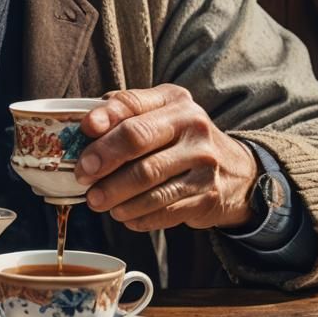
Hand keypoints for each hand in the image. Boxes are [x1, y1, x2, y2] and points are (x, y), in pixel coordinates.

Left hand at [73, 86, 257, 231]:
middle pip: (138, 141)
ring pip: (148, 181)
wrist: (235, 171)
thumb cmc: (180, 139)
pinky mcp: (206, 196)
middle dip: (104, 160)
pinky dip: (137, 216)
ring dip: (115, 195)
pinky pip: (163, 210)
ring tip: (97, 201)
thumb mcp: (159, 113)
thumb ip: (123, 112)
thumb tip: (83, 127)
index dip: (104, 118)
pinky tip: (124, 215)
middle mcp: (193, 127)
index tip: (83, 132)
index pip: (133, 104)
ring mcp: (204, 163)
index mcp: (174, 100)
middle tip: (82, 175)